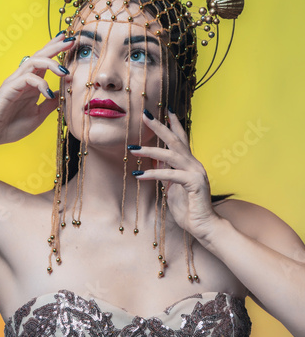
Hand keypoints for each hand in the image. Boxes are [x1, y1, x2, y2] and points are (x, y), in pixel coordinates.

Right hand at [0, 33, 74, 144]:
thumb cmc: (11, 125)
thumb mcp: (39, 114)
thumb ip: (51, 103)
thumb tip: (64, 93)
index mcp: (32, 83)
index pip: (44, 60)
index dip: (56, 49)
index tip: (70, 40)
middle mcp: (24, 78)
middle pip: (40, 55)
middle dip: (56, 46)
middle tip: (71, 39)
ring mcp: (16, 82)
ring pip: (34, 62)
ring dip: (51, 63)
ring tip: (65, 72)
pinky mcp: (9, 88)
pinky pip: (27, 78)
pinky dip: (40, 83)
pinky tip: (48, 93)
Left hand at [130, 110, 218, 241]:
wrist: (204, 227)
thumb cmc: (188, 209)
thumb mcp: (172, 188)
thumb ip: (166, 173)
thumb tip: (155, 161)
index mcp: (190, 163)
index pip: (181, 139)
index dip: (173, 124)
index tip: (165, 110)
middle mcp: (194, 164)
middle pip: (176, 140)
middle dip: (160, 127)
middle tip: (145, 115)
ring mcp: (196, 172)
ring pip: (171, 155)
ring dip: (150, 151)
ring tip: (132, 149)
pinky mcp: (194, 183)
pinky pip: (170, 175)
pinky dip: (153, 174)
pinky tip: (139, 176)